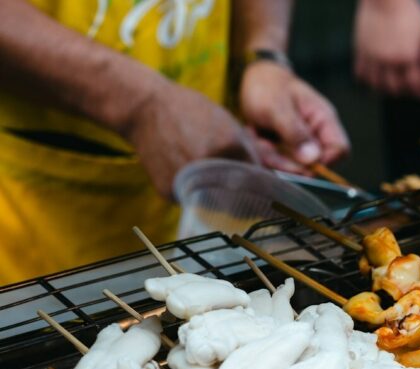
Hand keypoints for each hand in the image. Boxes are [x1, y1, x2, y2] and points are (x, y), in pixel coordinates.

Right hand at [120, 81, 258, 197]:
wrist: (144, 109)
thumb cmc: (191, 112)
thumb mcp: (228, 125)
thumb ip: (251, 153)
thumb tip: (270, 181)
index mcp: (228, 146)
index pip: (258, 178)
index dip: (264, 187)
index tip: (268, 194)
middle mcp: (208, 165)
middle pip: (240, 196)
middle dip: (246, 197)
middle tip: (248, 198)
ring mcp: (188, 180)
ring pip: (218, 203)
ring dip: (223, 199)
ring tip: (215, 182)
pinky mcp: (170, 191)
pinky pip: (195, 201)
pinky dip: (198, 194)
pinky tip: (192, 177)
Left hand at [239, 60, 349, 173]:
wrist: (252, 80)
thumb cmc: (268, 86)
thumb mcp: (277, 106)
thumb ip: (294, 132)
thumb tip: (313, 160)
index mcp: (324, 120)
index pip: (340, 150)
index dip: (323, 162)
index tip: (298, 163)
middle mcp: (317, 135)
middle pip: (313, 165)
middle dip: (286, 161)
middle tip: (263, 145)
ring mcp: (301, 144)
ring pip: (293, 168)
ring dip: (271, 157)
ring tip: (256, 137)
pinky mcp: (287, 150)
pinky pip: (279, 164)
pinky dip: (265, 155)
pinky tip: (256, 138)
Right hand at [354, 0, 419, 99]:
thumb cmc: (408, 12)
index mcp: (408, 56)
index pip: (415, 85)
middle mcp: (389, 60)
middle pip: (395, 89)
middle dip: (405, 92)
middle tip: (410, 89)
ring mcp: (373, 56)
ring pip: (376, 85)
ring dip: (385, 90)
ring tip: (391, 87)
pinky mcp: (360, 50)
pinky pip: (360, 73)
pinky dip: (367, 80)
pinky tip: (373, 79)